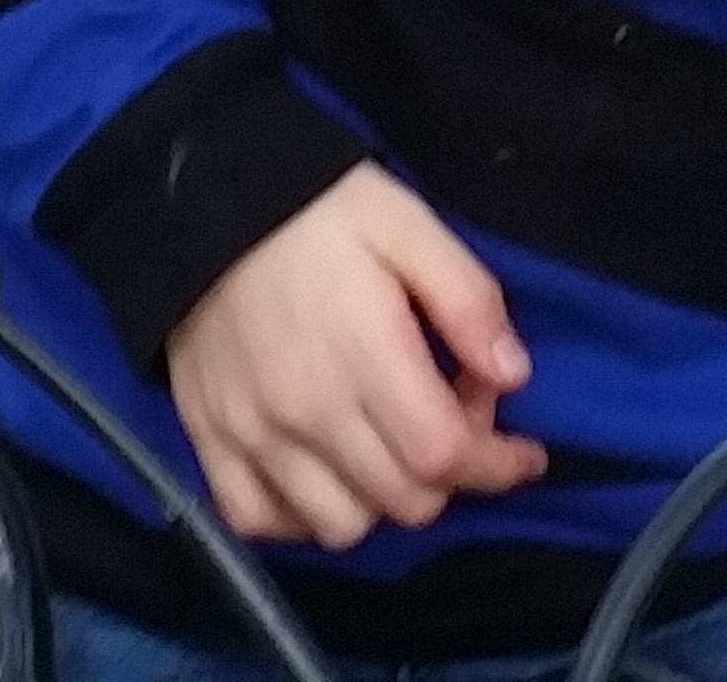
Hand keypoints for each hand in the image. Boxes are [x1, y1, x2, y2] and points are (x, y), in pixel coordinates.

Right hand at [167, 163, 546, 546]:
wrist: (205, 200)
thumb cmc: (318, 208)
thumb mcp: (408, 223)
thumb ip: (467, 298)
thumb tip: (512, 374)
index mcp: (365, 354)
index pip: (443, 455)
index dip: (495, 463)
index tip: (522, 451)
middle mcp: (308, 412)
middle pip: (402, 500)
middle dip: (449, 474)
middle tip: (452, 418)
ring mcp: (253, 436)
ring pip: (340, 526)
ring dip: (382, 500)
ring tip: (390, 446)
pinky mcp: (210, 442)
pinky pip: (261, 522)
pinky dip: (301, 518)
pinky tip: (323, 474)